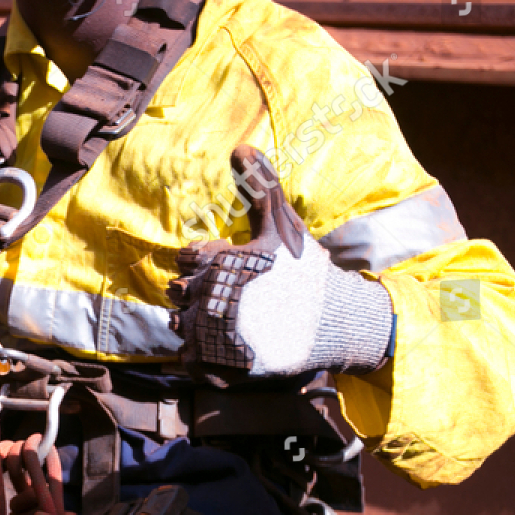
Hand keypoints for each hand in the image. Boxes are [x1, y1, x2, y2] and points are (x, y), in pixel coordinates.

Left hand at [169, 145, 393, 381]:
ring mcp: (218, 337)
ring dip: (194, 320)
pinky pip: (191, 359)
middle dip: (196, 290)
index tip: (227, 265)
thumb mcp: (284, 225)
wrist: (335, 323)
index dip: (203, 260)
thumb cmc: (307, 272)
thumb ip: (261, 186)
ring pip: (182, 325)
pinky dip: (200, 353)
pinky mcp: (224, 367)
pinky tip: (223, 343)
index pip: (188, 259)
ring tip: (224, 318)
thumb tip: (239, 146)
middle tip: (225, 292)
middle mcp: (215, 301)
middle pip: (179, 292)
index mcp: (226, 264)